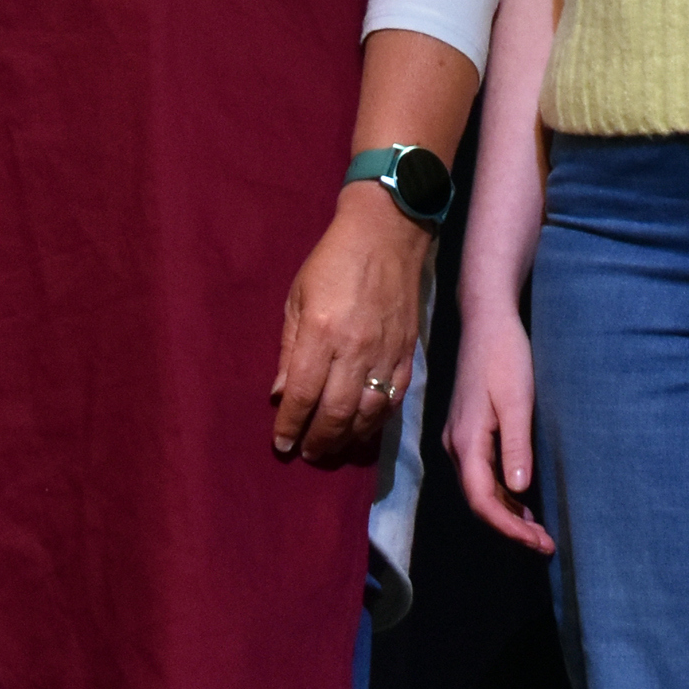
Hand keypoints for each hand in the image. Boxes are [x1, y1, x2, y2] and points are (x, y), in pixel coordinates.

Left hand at [271, 184, 426, 465]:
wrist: (386, 234)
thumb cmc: (332, 262)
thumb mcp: (297, 297)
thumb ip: (289, 349)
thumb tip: (280, 394)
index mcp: (321, 332)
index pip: (303, 395)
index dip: (290, 426)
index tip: (282, 445)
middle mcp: (354, 349)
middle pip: (335, 414)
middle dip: (318, 442)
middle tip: (307, 453)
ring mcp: (385, 354)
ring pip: (367, 415)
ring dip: (347, 439)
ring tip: (332, 448)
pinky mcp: (408, 354)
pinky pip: (393, 401)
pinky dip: (377, 422)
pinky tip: (363, 429)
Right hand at [443, 304, 554, 554]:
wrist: (486, 319)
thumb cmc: (505, 355)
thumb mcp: (517, 399)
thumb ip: (516, 445)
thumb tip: (516, 492)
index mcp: (466, 440)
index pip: (482, 500)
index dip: (509, 528)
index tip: (540, 543)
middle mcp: (456, 444)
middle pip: (478, 500)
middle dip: (511, 527)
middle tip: (546, 544)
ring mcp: (459, 437)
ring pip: (479, 489)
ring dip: (507, 513)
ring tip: (539, 531)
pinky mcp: (467, 430)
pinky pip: (481, 474)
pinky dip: (501, 494)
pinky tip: (523, 501)